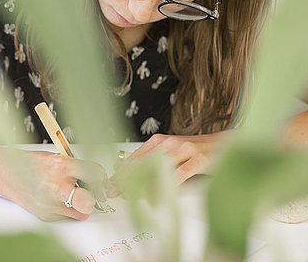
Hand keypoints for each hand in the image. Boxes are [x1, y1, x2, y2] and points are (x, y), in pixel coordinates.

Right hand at [5, 151, 110, 220]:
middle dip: (94, 198)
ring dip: (79, 206)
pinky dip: (65, 210)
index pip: (94, 174)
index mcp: (60, 166)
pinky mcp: (45, 215)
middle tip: (94, 195)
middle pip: (88, 202)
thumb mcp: (55, 157)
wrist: (6, 173)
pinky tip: (56, 199)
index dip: (101, 177)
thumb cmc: (30, 163)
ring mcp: (49, 203)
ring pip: (80, 213)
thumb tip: (96, 177)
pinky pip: (65, 216)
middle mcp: (55, 186)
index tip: (100, 179)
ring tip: (70, 195)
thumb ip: (75, 168)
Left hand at [109, 132, 230, 195]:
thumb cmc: (196, 150)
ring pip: (156, 168)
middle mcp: (169, 143)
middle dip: (126, 179)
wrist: (226, 143)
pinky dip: (166, 186)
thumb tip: (134, 177)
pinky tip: (157, 195)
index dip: (121, 173)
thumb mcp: (171, 151)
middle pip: (141, 163)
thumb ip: (154, 161)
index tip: (111, 185)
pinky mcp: (198, 160)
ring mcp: (184, 150)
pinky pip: (178, 175)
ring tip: (131, 195)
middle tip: (115, 192)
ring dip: (142, 183)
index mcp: (160, 140)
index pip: (134, 157)